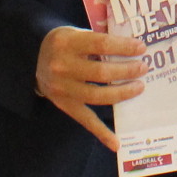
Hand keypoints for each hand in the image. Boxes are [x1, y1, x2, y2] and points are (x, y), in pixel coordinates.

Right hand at [35, 25, 145, 150]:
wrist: (33, 60)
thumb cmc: (64, 44)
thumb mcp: (76, 33)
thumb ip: (100, 39)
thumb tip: (133, 47)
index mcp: (67, 43)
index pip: (101, 44)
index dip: (123, 47)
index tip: (141, 48)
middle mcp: (62, 66)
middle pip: (101, 72)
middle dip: (126, 71)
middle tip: (142, 68)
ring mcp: (62, 88)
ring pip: (96, 96)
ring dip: (121, 93)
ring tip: (138, 86)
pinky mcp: (64, 105)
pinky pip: (85, 120)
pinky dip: (101, 133)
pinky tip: (116, 143)